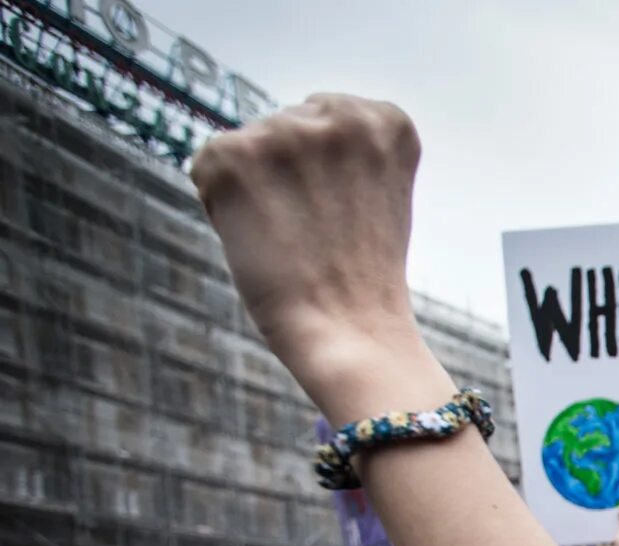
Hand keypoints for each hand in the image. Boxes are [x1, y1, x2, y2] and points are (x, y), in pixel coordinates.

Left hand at [191, 95, 433, 422]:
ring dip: (257, 189)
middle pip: (288, 127)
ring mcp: (284, 132)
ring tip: (291, 238)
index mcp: (388, 121)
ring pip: (248, 148)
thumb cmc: (364, 276)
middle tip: (320, 234)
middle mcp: (340, 115)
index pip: (333, 118)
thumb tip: (267, 133)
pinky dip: (221, 205)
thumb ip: (343, 150)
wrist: (349, 334)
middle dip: (290, 175)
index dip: (333, 172)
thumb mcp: (378, 194)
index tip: (353, 214)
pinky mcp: (233, 156)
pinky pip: (207, 167)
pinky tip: (260, 236)